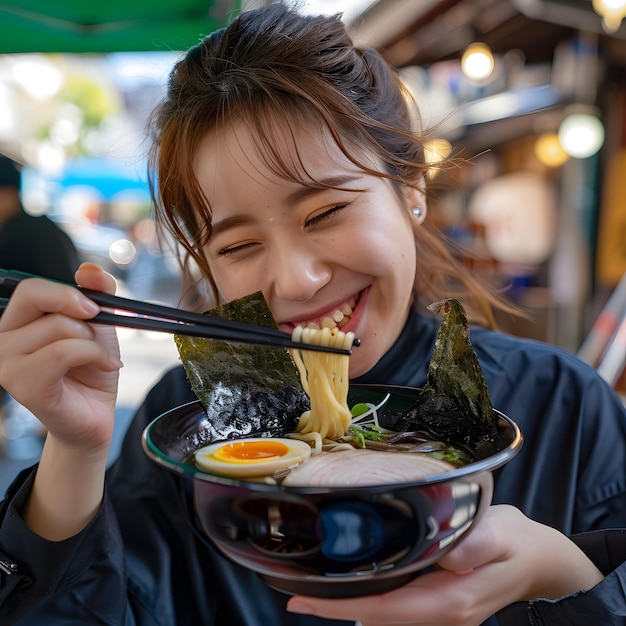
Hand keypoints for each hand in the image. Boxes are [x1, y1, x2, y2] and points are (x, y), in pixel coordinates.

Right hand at [0, 263, 121, 454]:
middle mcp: (3, 341)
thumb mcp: (100, 324)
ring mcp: (8, 365)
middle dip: (78, 310)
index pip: (29, 288)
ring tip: (100, 358)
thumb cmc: (91, 370)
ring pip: (57, 326)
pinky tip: (106, 366)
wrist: (95, 415)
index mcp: (18, 323)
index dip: (65, 291)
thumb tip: (90, 270)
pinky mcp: (24, 386)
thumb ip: (97, 293)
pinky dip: (93, 355)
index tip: (95, 307)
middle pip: (36, 297)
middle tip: (98, 331)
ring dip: (92, 340)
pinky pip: (62, 352)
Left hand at [286, 505, 603, 625]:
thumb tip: (443, 551)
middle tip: (297, 593)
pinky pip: (396, 606)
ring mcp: (439, 611)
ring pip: (385, 614)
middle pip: (377, 617)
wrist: (539, 561)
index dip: (343, 607)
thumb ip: (473, 542)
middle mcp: (440, 612)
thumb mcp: (499, 534)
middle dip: (337, 608)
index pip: (385, 609)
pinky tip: (355, 586)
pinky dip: (371, 600)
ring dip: (350, 605)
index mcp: (451, 600)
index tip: (307, 601)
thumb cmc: (517, 543)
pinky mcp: (439, 601)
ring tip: (315, 591)